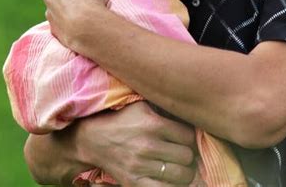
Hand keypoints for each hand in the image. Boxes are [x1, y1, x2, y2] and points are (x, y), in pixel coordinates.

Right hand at [78, 102, 196, 185]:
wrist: (95, 139)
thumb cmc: (124, 119)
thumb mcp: (144, 106)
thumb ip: (166, 110)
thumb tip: (191, 114)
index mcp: (153, 124)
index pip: (188, 136)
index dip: (191, 139)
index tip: (186, 139)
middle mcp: (148, 146)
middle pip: (187, 156)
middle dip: (189, 156)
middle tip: (184, 154)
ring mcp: (140, 167)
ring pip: (180, 175)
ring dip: (185, 172)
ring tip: (180, 167)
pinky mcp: (133, 183)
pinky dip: (172, 186)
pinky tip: (170, 179)